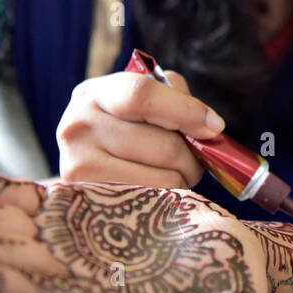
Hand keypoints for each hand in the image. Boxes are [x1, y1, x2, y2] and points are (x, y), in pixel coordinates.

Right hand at [56, 69, 225, 188]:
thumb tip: (208, 123)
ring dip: (184, 178)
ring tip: (180, 174)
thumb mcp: (139, 104)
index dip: (185, 111)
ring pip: (161, 175)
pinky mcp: (86, 196)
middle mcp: (78, 125)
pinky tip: (163, 190)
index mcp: (95, 94)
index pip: (142, 95)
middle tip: (198, 161)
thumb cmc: (121, 131)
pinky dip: (168, 196)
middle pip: (162, 144)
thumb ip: (173, 98)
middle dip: (193, 156)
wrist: (77, 170)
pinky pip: (149, 198)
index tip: (214, 127)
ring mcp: (77, 163)